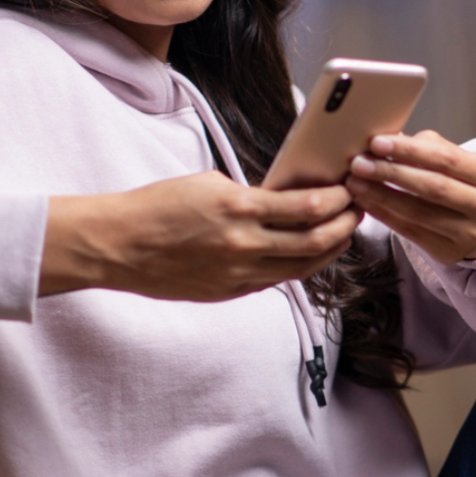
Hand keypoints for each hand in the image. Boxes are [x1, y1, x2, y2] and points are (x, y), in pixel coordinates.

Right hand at [40, 172, 358, 299]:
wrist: (117, 245)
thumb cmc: (157, 207)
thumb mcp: (209, 184)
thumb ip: (251, 194)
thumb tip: (286, 198)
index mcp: (239, 209)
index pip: (309, 207)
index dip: (338, 200)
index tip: (349, 190)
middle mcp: (244, 246)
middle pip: (315, 241)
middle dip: (345, 225)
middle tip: (358, 211)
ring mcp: (238, 274)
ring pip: (302, 267)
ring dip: (329, 250)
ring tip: (342, 234)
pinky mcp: (229, 292)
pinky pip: (274, 280)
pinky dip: (297, 265)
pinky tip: (306, 254)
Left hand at [345, 130, 475, 264]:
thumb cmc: (464, 183)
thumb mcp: (459, 160)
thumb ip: (428, 147)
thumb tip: (388, 140)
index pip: (446, 159)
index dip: (409, 150)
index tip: (377, 142)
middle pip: (433, 187)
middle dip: (391, 173)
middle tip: (359, 163)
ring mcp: (470, 233)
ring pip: (419, 213)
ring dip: (382, 196)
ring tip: (355, 183)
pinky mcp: (451, 252)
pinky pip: (411, 232)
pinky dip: (385, 216)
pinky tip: (366, 203)